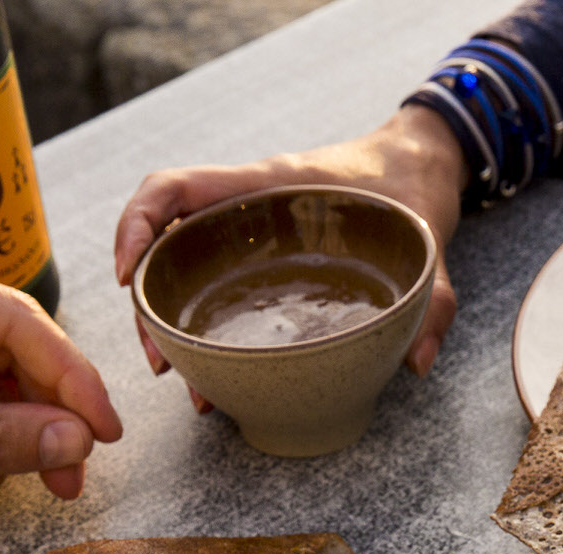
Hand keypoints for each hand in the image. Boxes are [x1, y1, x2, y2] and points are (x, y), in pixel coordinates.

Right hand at [113, 104, 467, 405]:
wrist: (422, 161)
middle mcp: (248, 209)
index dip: (137, 225)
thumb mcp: (429, 239)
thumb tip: (414, 362)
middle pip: (167, 247)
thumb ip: (433, 299)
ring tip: (184, 382)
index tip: (128, 278)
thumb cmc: (414, 185)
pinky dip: (204, 327)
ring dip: (172, 326)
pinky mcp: (263, 259)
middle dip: (150, 307)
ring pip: (185, 273)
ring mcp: (251, 235)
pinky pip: (214, 285)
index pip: (175, 188)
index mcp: (270, 185)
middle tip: (161, 365)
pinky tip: (214, 371)